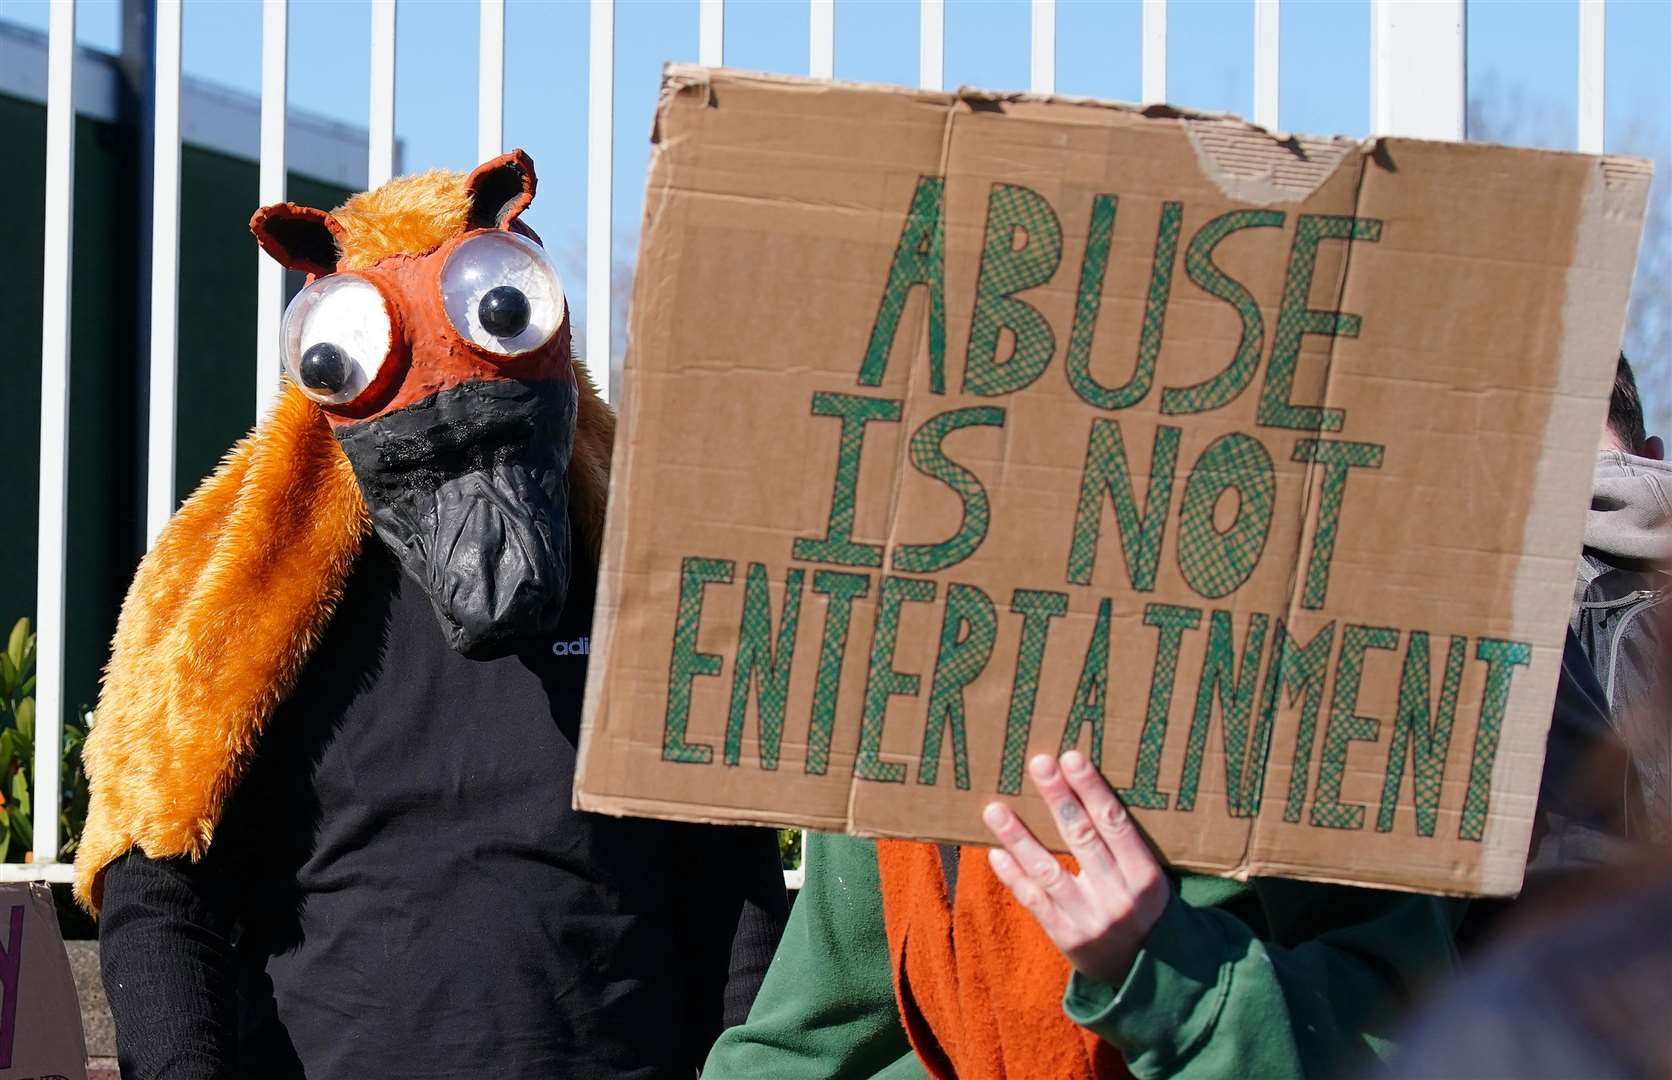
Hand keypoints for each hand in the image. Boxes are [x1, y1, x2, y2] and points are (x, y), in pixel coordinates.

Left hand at [982, 750, 1170, 986]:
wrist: (1147, 974)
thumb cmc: (1143, 910)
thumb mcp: (1149, 879)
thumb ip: (1125, 845)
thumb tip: (1085, 790)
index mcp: (1146, 876)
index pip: (1115, 823)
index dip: (1092, 789)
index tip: (1071, 757)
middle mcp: (1119, 896)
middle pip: (1082, 837)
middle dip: (1058, 797)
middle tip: (1038, 763)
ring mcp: (1090, 918)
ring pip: (1049, 870)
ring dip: (1019, 837)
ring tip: (995, 809)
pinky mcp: (1067, 937)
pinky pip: (1035, 901)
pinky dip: (1014, 876)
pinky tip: (996, 853)